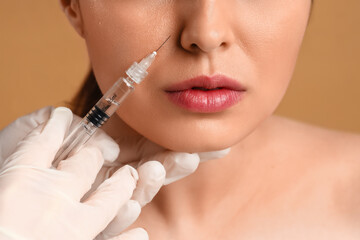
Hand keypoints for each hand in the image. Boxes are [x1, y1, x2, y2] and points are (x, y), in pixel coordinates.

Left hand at [0, 107, 229, 238]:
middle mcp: (105, 181)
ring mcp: (97, 207)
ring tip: (153, 171)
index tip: (194, 139)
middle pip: (148, 174)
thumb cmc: (7, 163)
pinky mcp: (87, 228)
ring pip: (133, 198)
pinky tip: (130, 210)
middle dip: (172, 165)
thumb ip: (58, 124)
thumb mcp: (31, 133)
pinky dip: (122, 223)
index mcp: (100, 157)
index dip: (169, 144)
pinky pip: (109, 228)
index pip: (143, 149)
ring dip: (148, 186)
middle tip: (193, 156)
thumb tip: (84, 128)